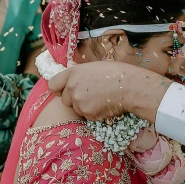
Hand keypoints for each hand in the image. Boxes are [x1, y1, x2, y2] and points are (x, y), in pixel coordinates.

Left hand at [48, 61, 170, 121]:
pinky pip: (87, 116)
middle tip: (91, 94)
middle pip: (65, 100)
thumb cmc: (118, 73)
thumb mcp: (95, 67)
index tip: (65, 90)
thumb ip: (80, 74)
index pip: (53, 84)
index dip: (59, 88)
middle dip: (75, 99)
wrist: (132, 87)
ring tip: (101, 98)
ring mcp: (80, 103)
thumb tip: (73, 80)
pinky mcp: (88, 114)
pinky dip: (94, 113)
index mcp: (73, 73)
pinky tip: (105, 104)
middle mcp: (72, 88)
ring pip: (77, 109)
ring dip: (85, 107)